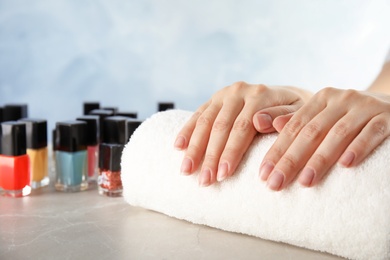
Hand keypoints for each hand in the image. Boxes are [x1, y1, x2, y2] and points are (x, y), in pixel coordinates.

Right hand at [174, 81, 309, 186]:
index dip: (230, 152)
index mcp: (260, 95)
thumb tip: (262, 122)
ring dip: (194, 148)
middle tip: (204, 181)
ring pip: (205, 122)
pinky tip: (178, 147)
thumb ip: (285, 117)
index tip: (223, 175)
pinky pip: (197, 114)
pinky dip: (187, 131)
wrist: (288, 95)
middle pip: (220, 127)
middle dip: (210, 156)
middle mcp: (239, 91)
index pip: (241, 128)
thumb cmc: (297, 111)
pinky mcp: (215, 99)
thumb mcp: (301, 114)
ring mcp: (224, 94)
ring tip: (186, 171)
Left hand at [259, 87, 389, 190]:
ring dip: (320, 159)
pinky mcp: (387, 117)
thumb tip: (264, 123)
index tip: (262, 175)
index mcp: (321, 99)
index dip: (276, 151)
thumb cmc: (351, 118)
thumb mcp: (324, 117)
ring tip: (305, 182)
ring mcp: (365, 106)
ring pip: (337, 134)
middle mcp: (340, 99)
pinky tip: (346, 165)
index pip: (293, 127)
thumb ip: (296, 121)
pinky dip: (359, 147)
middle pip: (310, 132)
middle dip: (290, 159)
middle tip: (275, 184)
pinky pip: (372, 132)